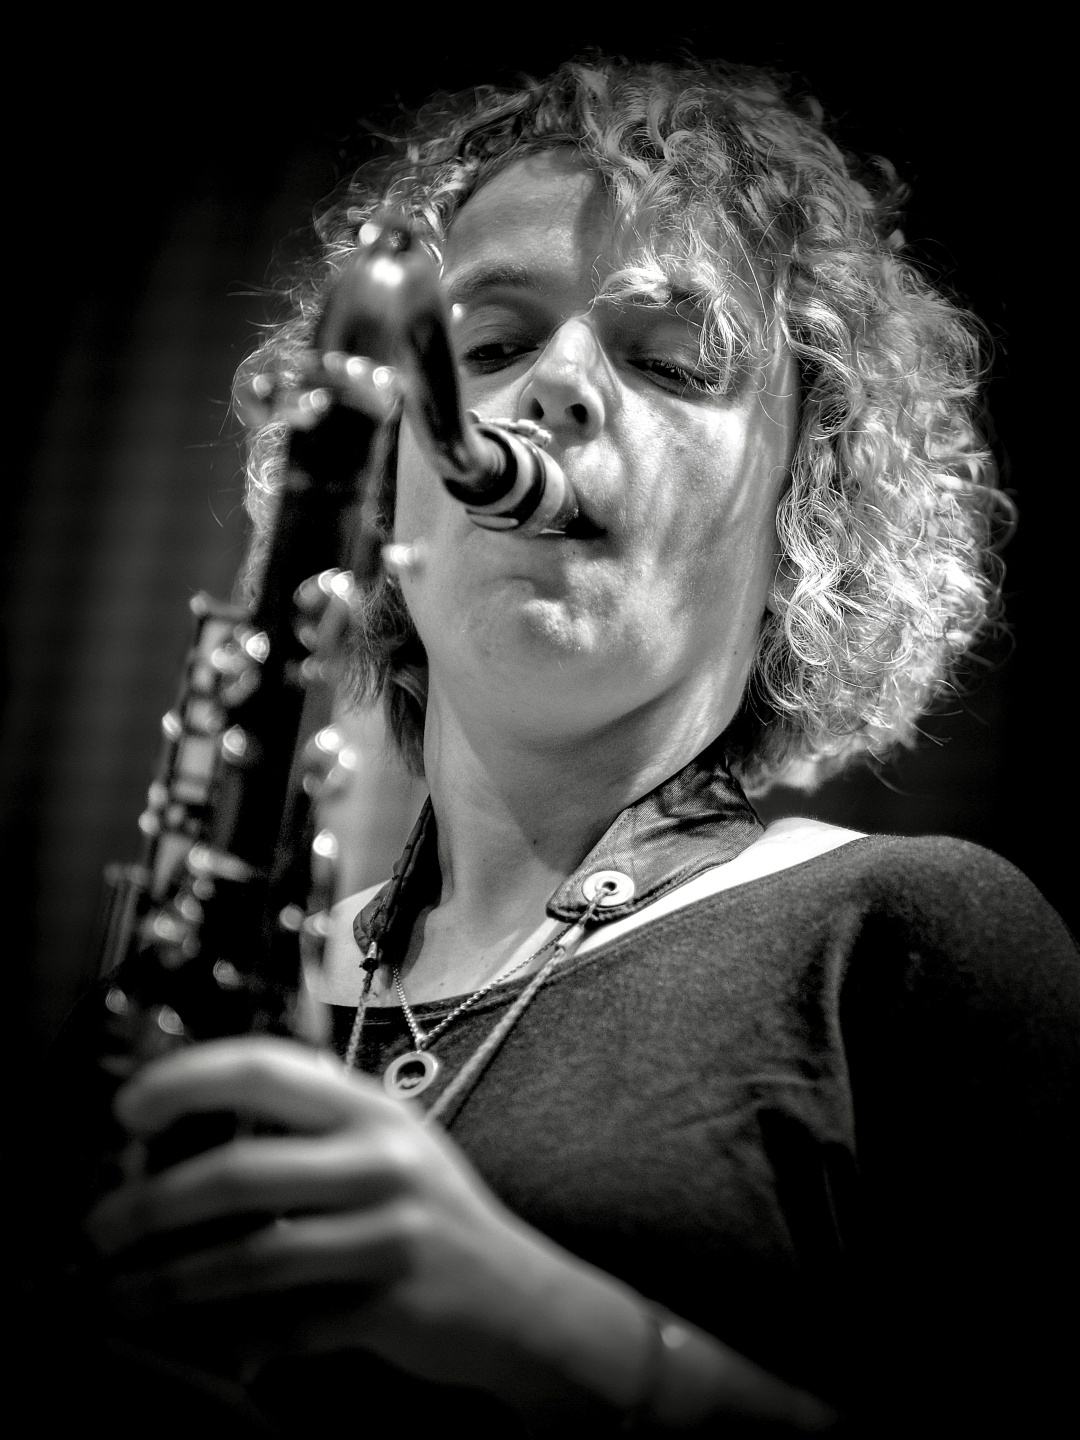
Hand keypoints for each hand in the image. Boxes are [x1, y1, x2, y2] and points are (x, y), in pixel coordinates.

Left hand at [85, 1036, 650, 1414]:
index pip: (265, 1068)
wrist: (521, 1303)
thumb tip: (182, 1137)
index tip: (127, 1110)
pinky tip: (193, 1344)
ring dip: (169, 1283)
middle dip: (151, 1205)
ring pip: (253, 1259)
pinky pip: (286, 1327)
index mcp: (371, 1108)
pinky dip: (229, 1340)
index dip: (187, 1080)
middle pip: (241, 1171)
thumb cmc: (428, 1216)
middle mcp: (384, 1159)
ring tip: (118, 1295)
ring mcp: (392, 1234)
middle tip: (98, 1228)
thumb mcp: (385, 1148)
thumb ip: (308, 1130)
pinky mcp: (393, 1307)